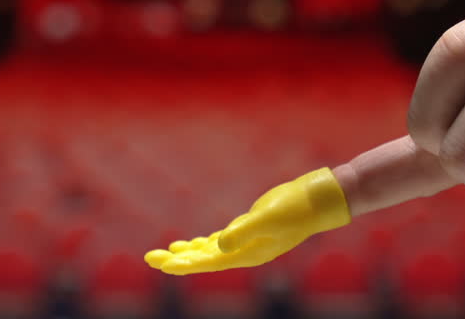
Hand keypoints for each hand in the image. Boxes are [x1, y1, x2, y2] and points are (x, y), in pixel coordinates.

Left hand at [143, 168, 349, 274]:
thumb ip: (243, 232)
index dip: (184, 264)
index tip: (162, 264)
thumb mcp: (266, 218)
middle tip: (150, 258)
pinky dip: (202, 243)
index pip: (208, 262)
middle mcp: (243, 252)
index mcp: (246, 254)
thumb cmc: (294, 210)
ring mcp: (245, 242)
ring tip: (164, 254)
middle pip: (202, 259)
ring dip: (186, 252)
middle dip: (177, 259)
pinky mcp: (247, 230)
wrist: (314, 201)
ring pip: (208, 251)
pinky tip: (189, 243)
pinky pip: (218, 241)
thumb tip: (218, 245)